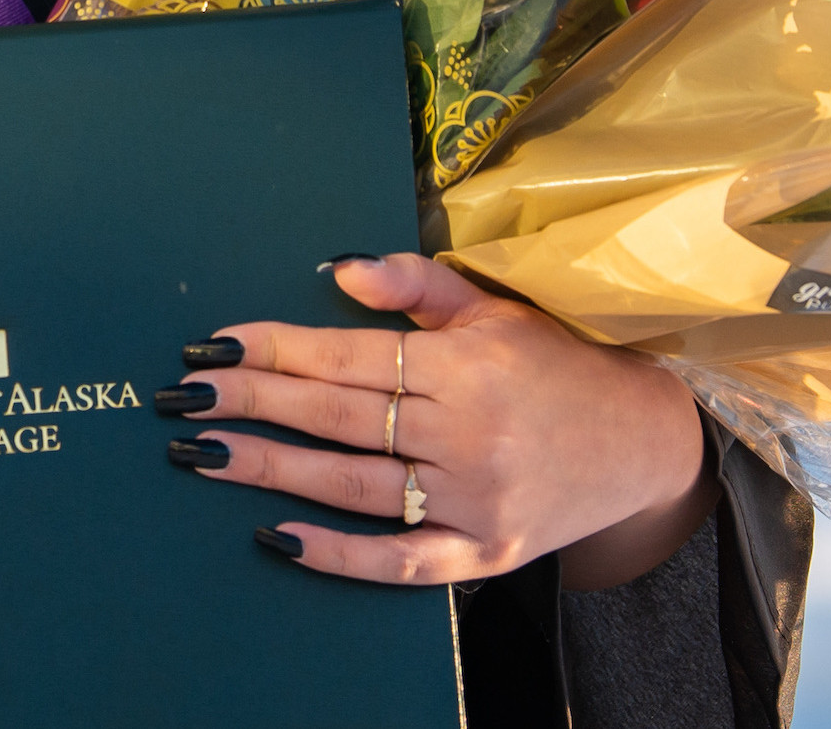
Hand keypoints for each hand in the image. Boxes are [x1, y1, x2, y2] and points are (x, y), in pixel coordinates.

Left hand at [165, 252, 712, 590]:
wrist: (643, 442)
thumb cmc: (556, 364)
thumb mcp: (494, 308)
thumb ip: (415, 283)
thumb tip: (335, 269)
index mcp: (465, 364)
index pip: (349, 356)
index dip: (276, 349)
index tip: (214, 345)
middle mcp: (468, 433)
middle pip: (338, 417)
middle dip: (254, 404)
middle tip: (186, 399)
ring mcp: (475, 500)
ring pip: (355, 485)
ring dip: (273, 470)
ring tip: (208, 456)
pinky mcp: (484, 554)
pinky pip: (399, 561)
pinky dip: (337, 553)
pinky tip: (278, 537)